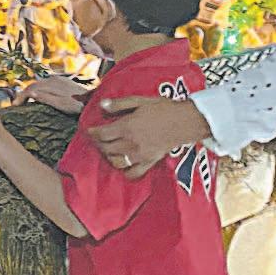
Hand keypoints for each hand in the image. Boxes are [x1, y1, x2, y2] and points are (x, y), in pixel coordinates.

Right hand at [19, 75, 89, 114]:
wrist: (93, 101)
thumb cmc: (77, 105)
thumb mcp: (60, 104)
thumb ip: (45, 98)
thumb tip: (30, 94)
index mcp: (51, 84)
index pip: (30, 88)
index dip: (21, 96)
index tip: (15, 105)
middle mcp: (53, 79)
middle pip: (33, 84)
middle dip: (24, 93)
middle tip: (17, 104)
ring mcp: (59, 79)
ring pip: (40, 83)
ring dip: (31, 91)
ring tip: (26, 100)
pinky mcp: (63, 82)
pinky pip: (47, 84)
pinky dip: (40, 89)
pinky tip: (40, 96)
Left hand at [86, 96, 210, 178]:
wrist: (185, 121)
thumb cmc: (164, 108)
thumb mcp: (140, 101)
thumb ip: (119, 104)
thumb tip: (102, 105)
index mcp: (127, 127)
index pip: (102, 134)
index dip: (93, 132)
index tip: (90, 130)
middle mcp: (131, 143)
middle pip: (107, 148)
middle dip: (99, 143)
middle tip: (99, 138)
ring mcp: (140, 155)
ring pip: (116, 161)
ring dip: (109, 156)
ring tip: (109, 149)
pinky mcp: (150, 162)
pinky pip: (133, 173)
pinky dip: (125, 171)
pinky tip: (123, 165)